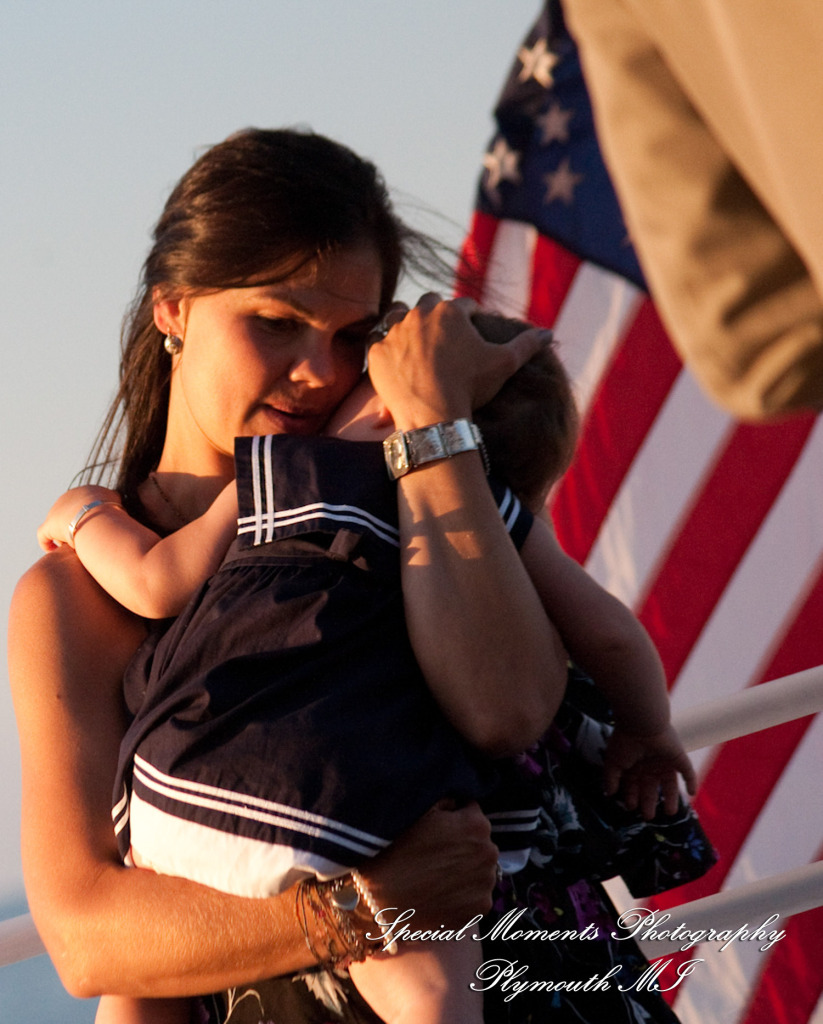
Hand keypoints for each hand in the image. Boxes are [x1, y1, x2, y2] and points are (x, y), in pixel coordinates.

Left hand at [37, 485, 121, 550]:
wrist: (99, 518)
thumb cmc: (114, 516)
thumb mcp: (120, 508)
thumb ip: (119, 510)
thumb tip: (126, 517)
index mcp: (87, 491)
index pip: (84, 502)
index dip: (87, 515)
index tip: (93, 527)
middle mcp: (69, 497)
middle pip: (69, 512)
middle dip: (73, 524)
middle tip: (81, 539)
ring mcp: (57, 510)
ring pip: (57, 523)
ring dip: (61, 534)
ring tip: (69, 547)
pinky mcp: (49, 525)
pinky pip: (44, 535)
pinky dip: (47, 543)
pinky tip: (53, 551)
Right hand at [359, 801, 497, 929]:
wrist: (381, 900)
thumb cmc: (397, 849)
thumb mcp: (418, 811)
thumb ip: (445, 800)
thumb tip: (455, 803)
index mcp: (476, 824)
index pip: (471, 812)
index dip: (452, 818)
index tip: (435, 828)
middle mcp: (489, 853)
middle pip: (478, 841)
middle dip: (462, 844)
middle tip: (433, 853)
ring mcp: (485, 884)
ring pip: (478, 869)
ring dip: (465, 869)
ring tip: (435, 875)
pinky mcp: (479, 909)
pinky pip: (476, 895)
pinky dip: (463, 894)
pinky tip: (440, 893)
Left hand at [367, 294, 549, 429]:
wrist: (433, 417)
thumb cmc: (470, 388)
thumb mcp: (504, 364)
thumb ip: (527, 344)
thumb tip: (549, 334)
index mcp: (450, 311)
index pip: (463, 306)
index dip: (470, 317)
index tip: (471, 330)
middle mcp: (419, 314)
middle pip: (427, 304)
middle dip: (436, 315)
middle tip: (442, 336)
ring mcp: (394, 332)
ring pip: (397, 316)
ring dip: (405, 323)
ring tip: (414, 340)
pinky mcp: (376, 353)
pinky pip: (377, 342)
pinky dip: (385, 349)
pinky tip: (394, 359)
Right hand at [603, 723, 696, 819]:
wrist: (641, 724)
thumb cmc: (625, 742)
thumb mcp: (613, 762)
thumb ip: (611, 778)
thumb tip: (610, 793)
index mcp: (634, 764)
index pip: (633, 784)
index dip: (632, 796)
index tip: (631, 807)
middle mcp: (649, 764)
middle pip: (651, 787)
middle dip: (649, 802)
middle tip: (648, 816)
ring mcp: (665, 761)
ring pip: (670, 783)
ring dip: (671, 798)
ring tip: (671, 813)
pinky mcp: (679, 757)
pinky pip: (688, 772)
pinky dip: (691, 782)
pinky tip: (691, 793)